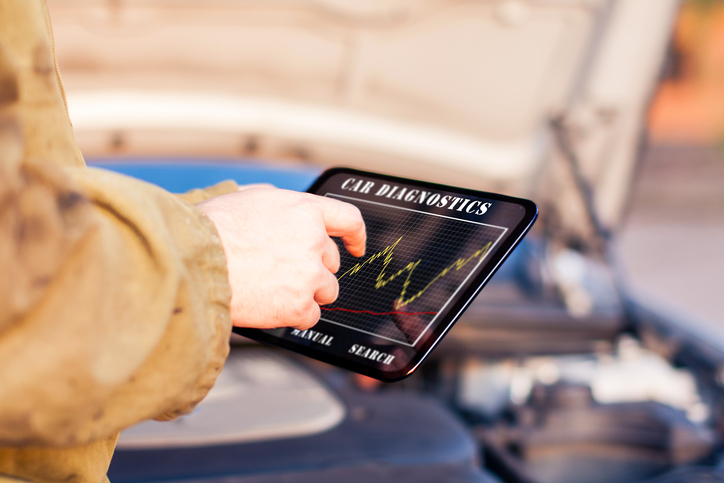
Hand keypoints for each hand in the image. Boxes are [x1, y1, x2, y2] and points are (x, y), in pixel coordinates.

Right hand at [198, 187, 365, 329]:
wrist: (195, 262)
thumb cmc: (211, 230)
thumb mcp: (246, 198)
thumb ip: (275, 201)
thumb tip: (280, 202)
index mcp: (303, 210)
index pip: (348, 220)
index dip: (355, 235)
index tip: (355, 246)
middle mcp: (313, 240)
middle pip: (331, 262)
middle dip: (313, 268)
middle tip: (284, 273)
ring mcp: (310, 275)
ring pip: (326, 291)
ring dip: (307, 293)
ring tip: (274, 290)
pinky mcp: (300, 305)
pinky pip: (311, 316)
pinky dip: (295, 315)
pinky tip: (272, 306)